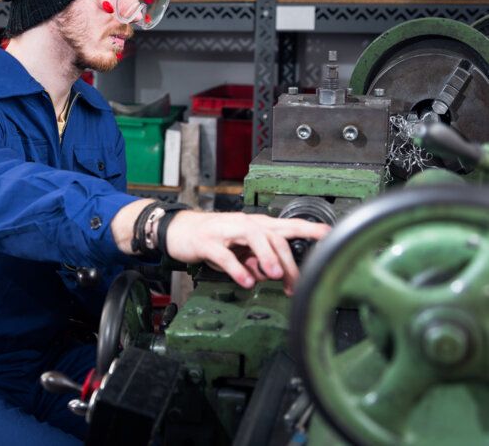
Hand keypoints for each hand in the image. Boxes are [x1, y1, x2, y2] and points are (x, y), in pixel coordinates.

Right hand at [164, 211, 330, 294]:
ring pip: (253, 238)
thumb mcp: (239, 252)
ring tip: (274, 275)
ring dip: (267, 256)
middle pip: (274, 236)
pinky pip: (225, 255)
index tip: (329, 236)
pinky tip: (245, 281)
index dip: (309, 230)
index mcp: (255, 226)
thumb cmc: (213, 239)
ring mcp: (226, 231)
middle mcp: (244, 224)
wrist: (179, 231)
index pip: (287, 226)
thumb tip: (273, 276)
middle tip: (295, 284)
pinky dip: (237, 269)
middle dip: (287, 261)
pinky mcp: (207, 242)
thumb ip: (257, 262)